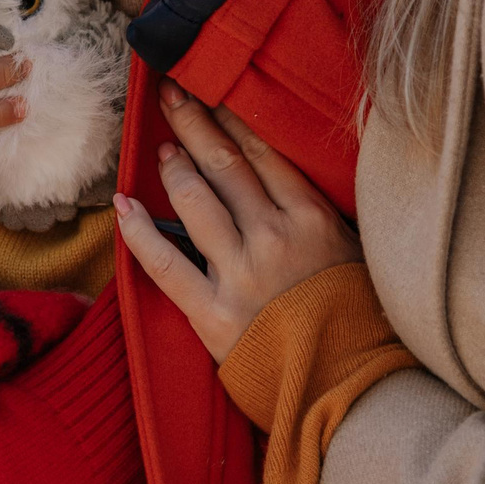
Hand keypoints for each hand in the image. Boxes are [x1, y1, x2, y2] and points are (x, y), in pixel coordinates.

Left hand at [113, 81, 361, 362]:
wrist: (354, 390)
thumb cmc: (361, 326)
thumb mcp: (358, 256)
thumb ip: (321, 220)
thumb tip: (291, 184)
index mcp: (313, 220)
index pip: (264, 154)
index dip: (232, 118)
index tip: (212, 93)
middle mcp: (274, 238)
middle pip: (225, 166)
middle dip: (194, 124)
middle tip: (171, 94)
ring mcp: (241, 275)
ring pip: (195, 202)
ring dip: (174, 169)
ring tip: (162, 148)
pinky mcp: (214, 315)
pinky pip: (166, 265)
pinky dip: (139, 232)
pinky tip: (123, 207)